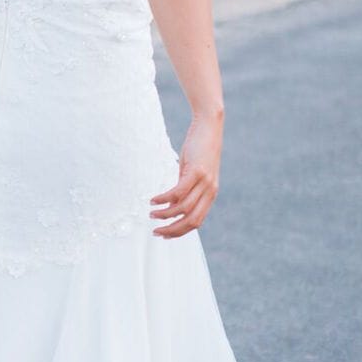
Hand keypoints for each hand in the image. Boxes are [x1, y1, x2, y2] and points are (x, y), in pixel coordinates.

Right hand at [150, 112, 222, 237]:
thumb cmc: (199, 149)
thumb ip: (185, 189)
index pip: (196, 221)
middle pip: (192, 220)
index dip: (180, 231)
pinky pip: (178, 191)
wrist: (209, 127)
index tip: (164, 234)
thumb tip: (171, 204)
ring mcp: (205, 182)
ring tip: (151, 214)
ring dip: (165, 214)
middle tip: (156, 232)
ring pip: (183, 208)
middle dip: (172, 230)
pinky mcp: (196, 172)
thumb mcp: (192, 173)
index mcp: (210, 194)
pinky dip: (164, 198)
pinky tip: (153, 200)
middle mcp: (210, 191)